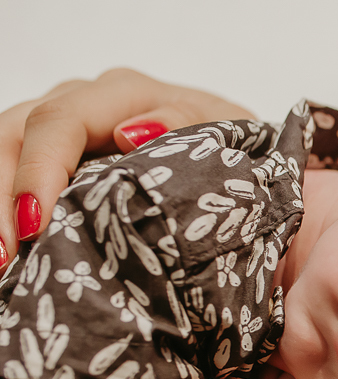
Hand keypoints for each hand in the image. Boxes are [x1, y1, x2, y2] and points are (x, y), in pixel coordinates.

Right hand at [0, 68, 250, 265]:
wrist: (249, 166)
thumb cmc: (239, 151)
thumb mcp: (230, 134)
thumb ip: (188, 124)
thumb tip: (128, 133)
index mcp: (125, 94)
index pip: (59, 122)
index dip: (38, 171)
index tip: (36, 225)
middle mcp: (85, 105)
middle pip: (16, 135)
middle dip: (2, 196)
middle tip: (3, 256)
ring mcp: (67, 134)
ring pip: (6, 151)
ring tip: (0, 263)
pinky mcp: (61, 164)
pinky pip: (18, 177)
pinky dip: (9, 212)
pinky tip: (9, 257)